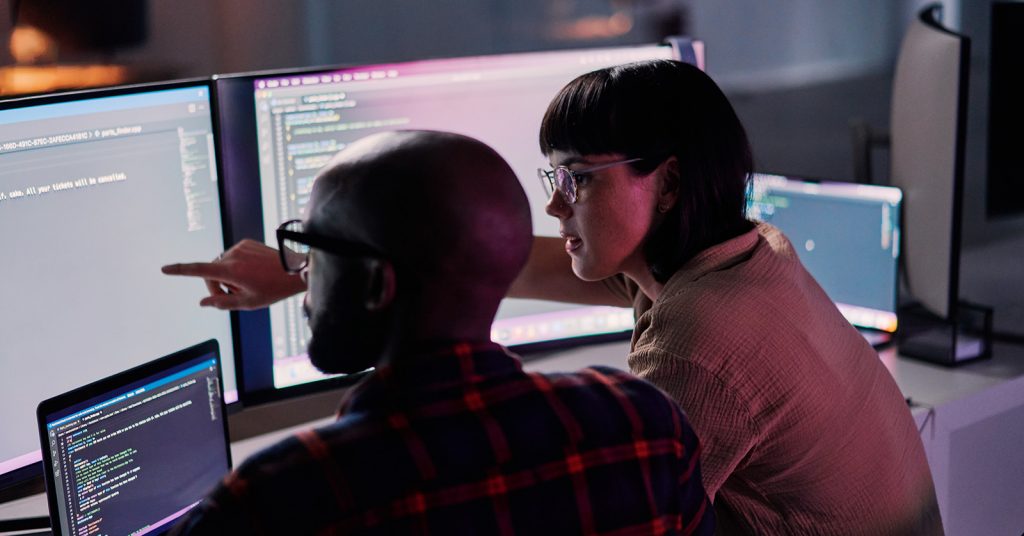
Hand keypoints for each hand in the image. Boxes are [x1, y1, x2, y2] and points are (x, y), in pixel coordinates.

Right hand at [161, 239, 306, 309]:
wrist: (296, 270)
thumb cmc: (274, 289)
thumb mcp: (248, 303)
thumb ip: (223, 303)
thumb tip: (204, 302)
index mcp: (231, 271)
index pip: (198, 270)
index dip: (180, 271)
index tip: (165, 269)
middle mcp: (232, 255)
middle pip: (211, 272)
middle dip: (216, 286)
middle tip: (232, 297)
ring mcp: (240, 247)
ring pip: (222, 265)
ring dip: (228, 276)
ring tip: (247, 285)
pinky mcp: (247, 243)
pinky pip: (233, 257)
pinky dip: (236, 266)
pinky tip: (252, 273)